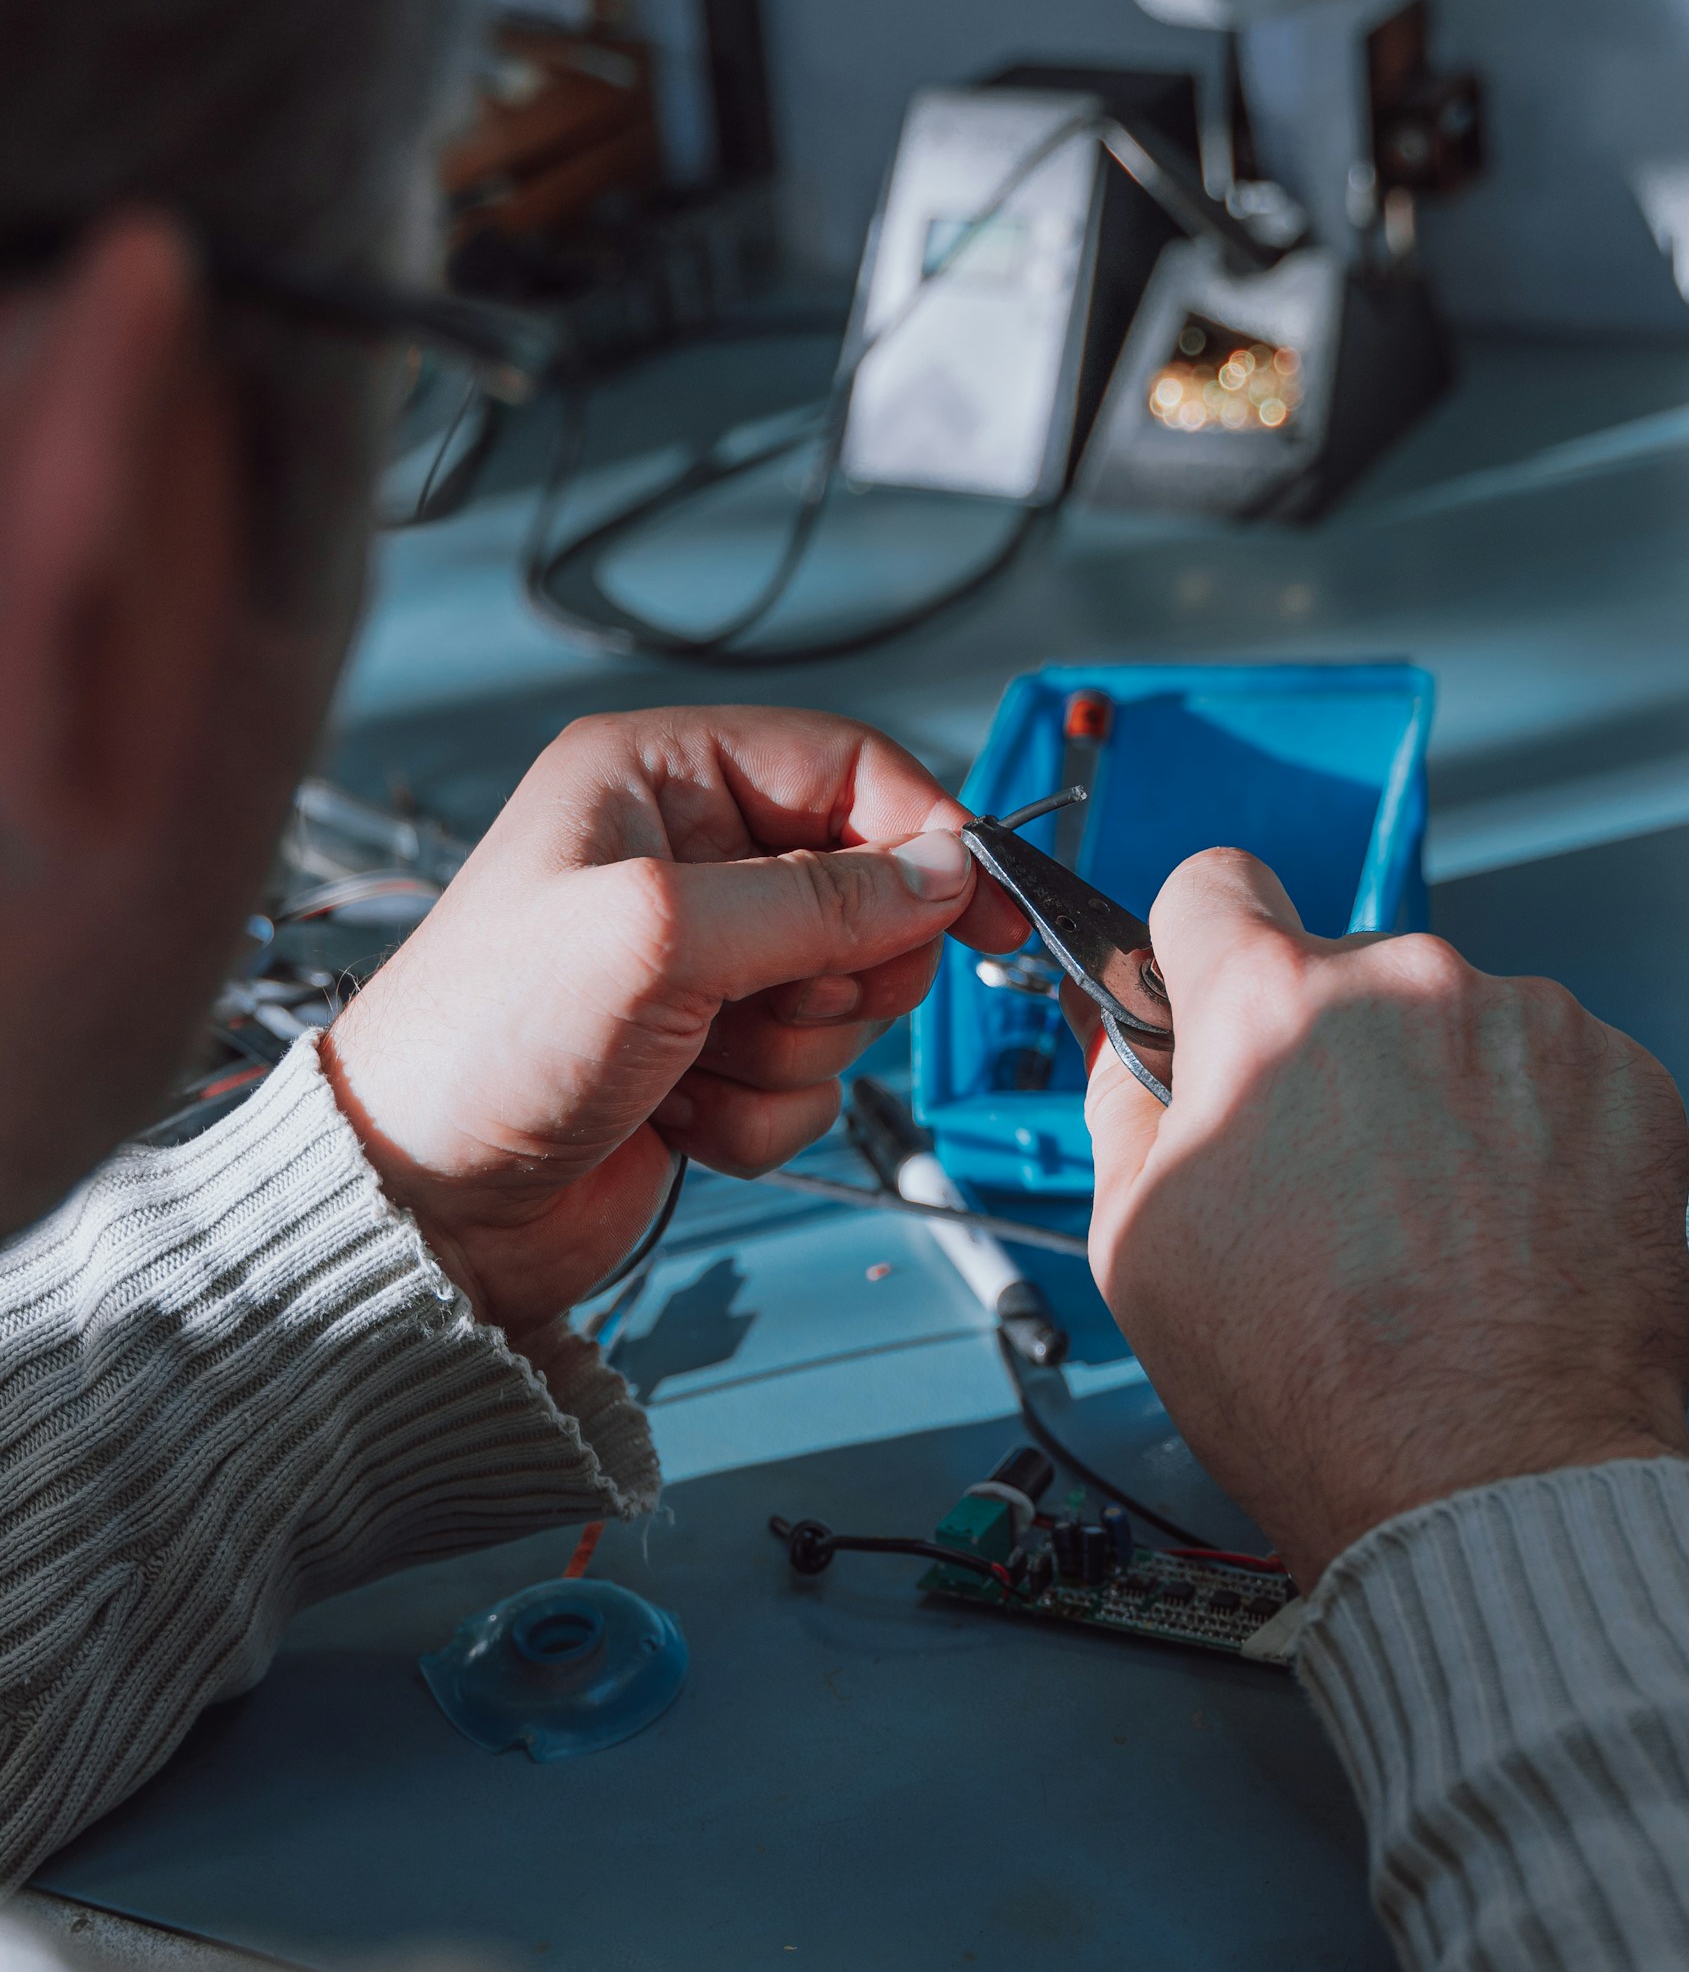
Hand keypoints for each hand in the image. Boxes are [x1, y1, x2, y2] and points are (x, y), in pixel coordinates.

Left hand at [321, 707, 1025, 1337]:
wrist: (420, 1206)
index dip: (924, 833)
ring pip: (844, 1000)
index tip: (985, 908)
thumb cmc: (486, 1041)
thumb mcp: (661, 934)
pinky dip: (760, 1114)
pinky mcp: (707, 1059)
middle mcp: (682, 861)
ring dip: (787, 1053)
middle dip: (833, 971)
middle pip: (864, 891)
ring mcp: (697, 968)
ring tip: (690, 1065)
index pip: (845, 766)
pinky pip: (809, 1081)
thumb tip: (946, 875)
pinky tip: (677, 1117)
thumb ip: (820, 897)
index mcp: (655, 778)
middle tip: (767, 1002)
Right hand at [1069, 851, 1688, 1589]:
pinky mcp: (1630, 1085)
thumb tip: (1124, 1042)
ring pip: (1455, 1024)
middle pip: (1341, 972)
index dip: (1199, 948)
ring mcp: (1534, 1029)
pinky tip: (1506, 1236)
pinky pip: (1554, 1075)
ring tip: (1429, 1233)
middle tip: (1325, 1184)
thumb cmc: (1314, 1394)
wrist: (1491, 1491)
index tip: (1211, 996)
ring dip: (1435, 1094)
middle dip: (1324, 1053)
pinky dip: (1531, 1135)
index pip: (1212, 886)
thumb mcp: (1136, 1247)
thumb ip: (1123, 1108)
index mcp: (1269, 1008)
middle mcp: (1409, 985)